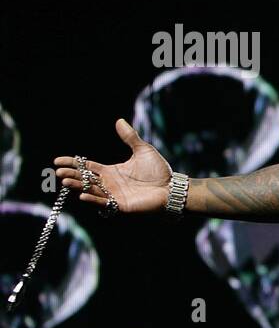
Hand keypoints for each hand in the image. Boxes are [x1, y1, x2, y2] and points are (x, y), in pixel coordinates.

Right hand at [52, 119, 172, 213]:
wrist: (172, 187)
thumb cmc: (159, 171)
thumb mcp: (142, 150)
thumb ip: (129, 137)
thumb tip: (119, 121)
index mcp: (111, 171)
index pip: (86, 167)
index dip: (73, 164)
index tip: (58, 161)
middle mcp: (109, 184)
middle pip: (85, 180)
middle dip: (71, 176)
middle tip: (59, 173)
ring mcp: (114, 195)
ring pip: (91, 191)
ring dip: (78, 187)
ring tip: (66, 181)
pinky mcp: (121, 206)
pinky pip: (104, 204)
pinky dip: (93, 200)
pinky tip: (83, 195)